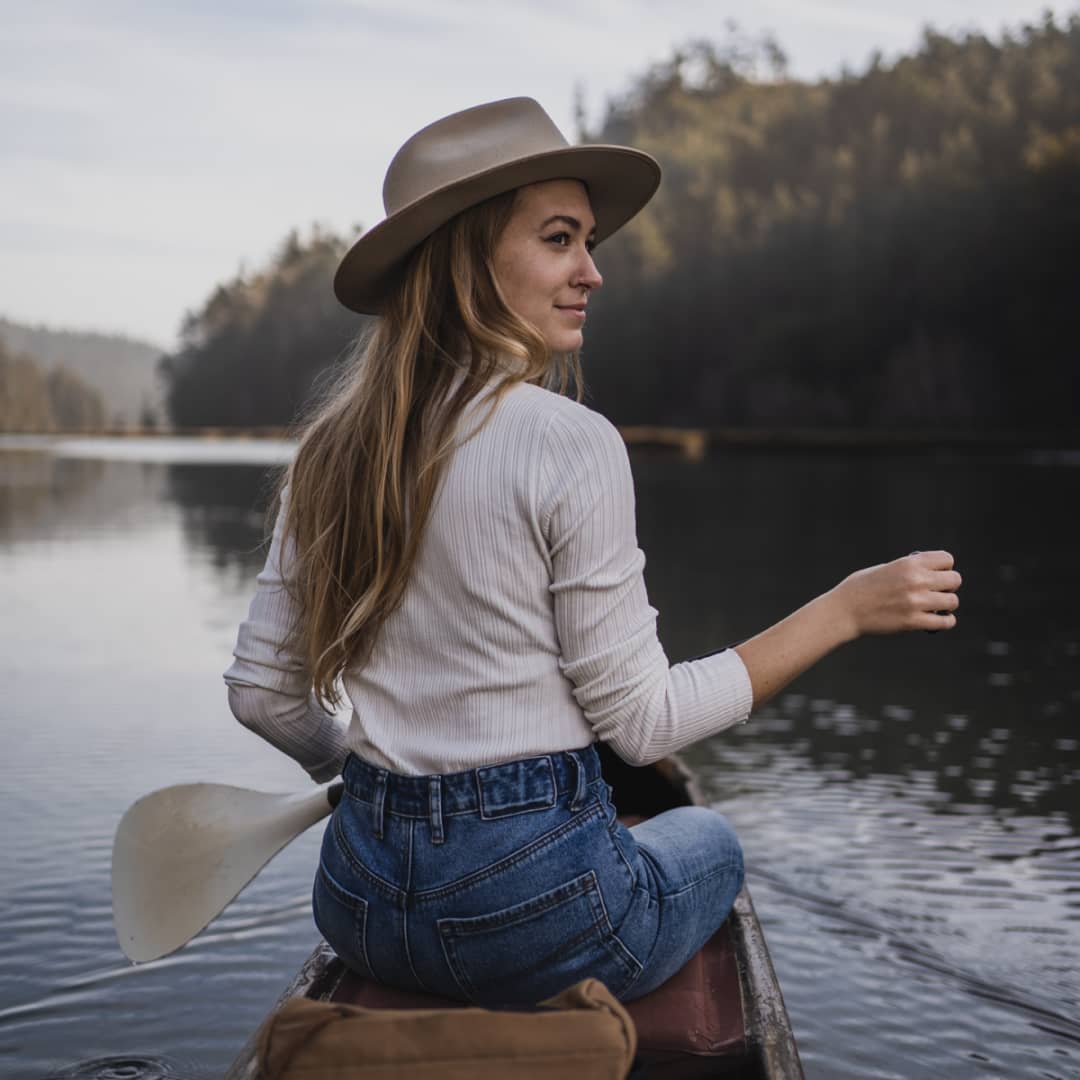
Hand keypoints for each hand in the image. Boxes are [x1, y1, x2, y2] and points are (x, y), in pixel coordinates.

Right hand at [833, 550, 960, 637]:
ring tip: (935, 608)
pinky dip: (945, 622)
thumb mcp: (884, 568)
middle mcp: (915, 580)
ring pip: (953, 601)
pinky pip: (946, 622)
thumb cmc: (860, 588)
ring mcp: (916, 602)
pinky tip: (936, 620)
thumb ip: (907, 569)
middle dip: (948, 586)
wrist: (844, 610)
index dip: (944, 568)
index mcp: (908, 563)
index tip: (936, 575)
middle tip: (936, 592)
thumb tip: (929, 574)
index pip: (947, 560)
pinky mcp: (913, 622)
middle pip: (955, 580)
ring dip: (946, 605)